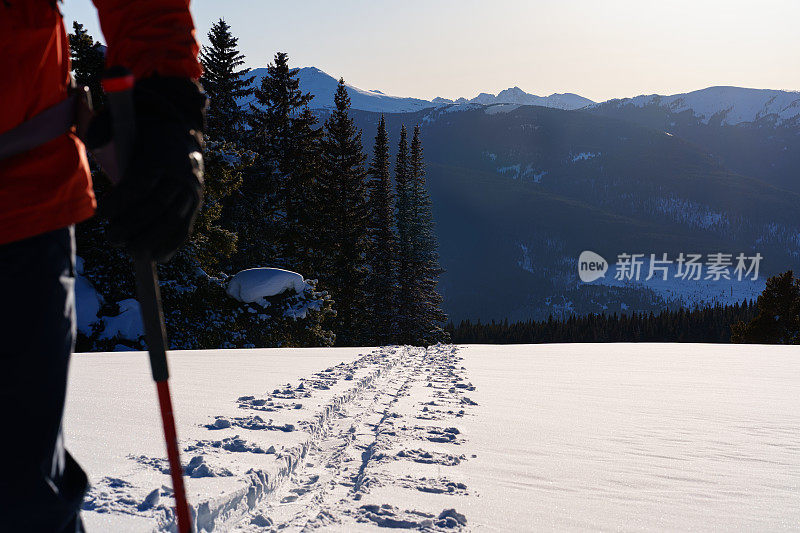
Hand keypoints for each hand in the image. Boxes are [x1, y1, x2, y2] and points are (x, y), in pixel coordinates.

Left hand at [100, 76, 205, 262]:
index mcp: (161, 154)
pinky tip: (154, 257)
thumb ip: (100, 127)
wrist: (182, 133)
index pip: (140, 184)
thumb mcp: (122, 125)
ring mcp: (192, 190)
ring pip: (173, 221)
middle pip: (157, 206)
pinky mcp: (197, 203)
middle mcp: (181, 173)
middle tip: (111, 238)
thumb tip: (84, 120)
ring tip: (128, 250)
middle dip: (132, 226)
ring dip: (149, 240)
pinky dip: (170, 246)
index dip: (121, 203)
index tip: (102, 215)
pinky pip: (185, 229)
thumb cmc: (141, 132)